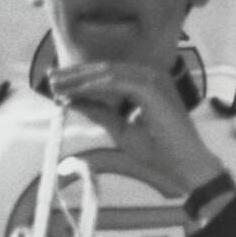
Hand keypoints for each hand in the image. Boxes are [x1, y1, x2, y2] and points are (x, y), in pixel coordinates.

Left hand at [48, 62, 226, 191]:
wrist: (187, 167)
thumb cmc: (159, 150)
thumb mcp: (120, 129)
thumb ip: (98, 111)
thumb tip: (70, 99)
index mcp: (146, 82)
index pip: (106, 73)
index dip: (79, 76)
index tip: (56, 83)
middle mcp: (150, 75)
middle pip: (103, 69)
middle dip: (73, 74)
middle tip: (49, 79)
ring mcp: (152, 79)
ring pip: (105, 72)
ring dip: (77, 79)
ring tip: (55, 86)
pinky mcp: (151, 87)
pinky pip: (113, 82)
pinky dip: (90, 87)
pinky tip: (72, 93)